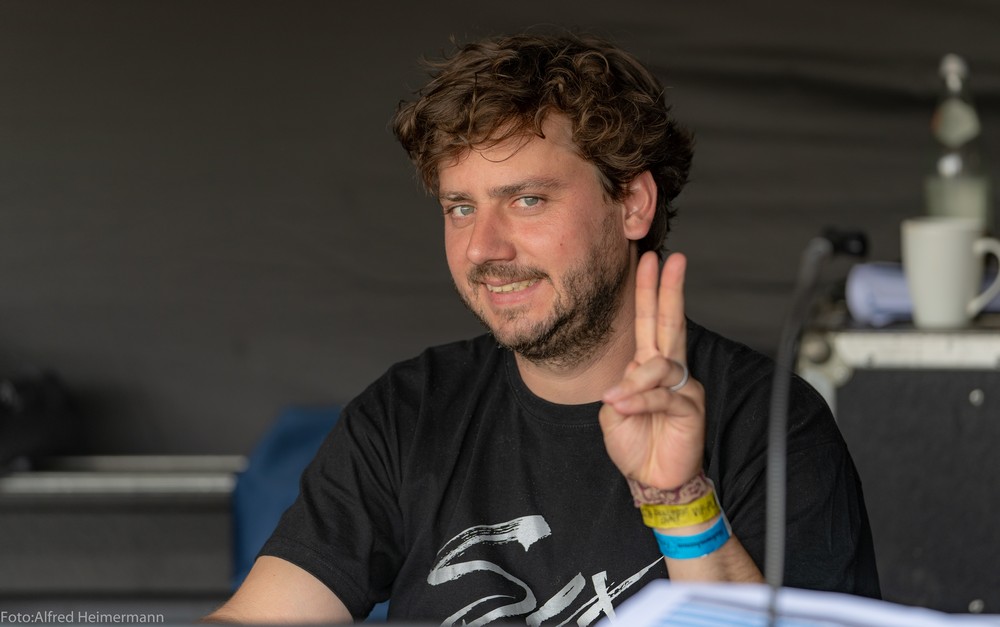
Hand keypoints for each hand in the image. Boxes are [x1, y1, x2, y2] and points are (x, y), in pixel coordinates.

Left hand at [599, 251, 705, 489]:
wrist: (652, 478)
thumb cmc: (636, 443)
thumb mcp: (615, 413)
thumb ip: (622, 392)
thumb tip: (628, 383)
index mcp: (647, 366)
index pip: (650, 322)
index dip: (650, 292)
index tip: (650, 261)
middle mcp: (668, 371)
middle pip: (669, 323)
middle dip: (669, 290)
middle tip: (673, 259)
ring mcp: (682, 387)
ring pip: (659, 366)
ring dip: (634, 385)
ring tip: (617, 404)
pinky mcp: (689, 408)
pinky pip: (661, 396)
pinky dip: (639, 402)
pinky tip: (625, 408)